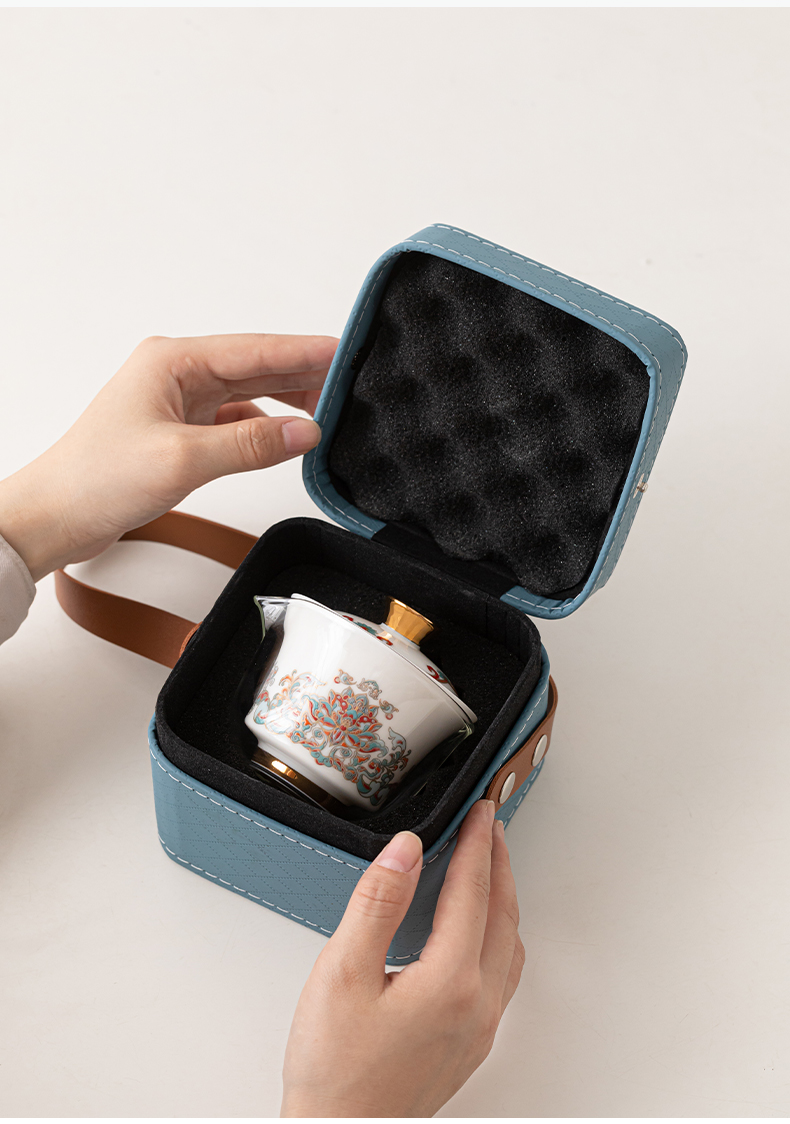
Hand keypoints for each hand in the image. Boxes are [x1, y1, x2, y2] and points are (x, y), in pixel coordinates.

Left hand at [0, 333, 336, 580]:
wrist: (56, 519)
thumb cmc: (96, 479)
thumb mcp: (183, 460)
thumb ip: (250, 445)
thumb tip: (304, 432)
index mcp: (172, 361)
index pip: (255, 350)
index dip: (304, 350)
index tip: (344, 349)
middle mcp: (177, 375)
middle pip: (255, 367)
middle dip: (303, 374)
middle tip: (350, 381)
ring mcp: (179, 404)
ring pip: (248, 395)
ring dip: (286, 403)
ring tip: (330, 408)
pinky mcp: (180, 433)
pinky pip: (236, 423)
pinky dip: (264, 430)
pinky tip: (287, 438)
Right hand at [281, 800, 524, 1117]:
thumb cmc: (335, 1071)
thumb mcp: (342, 973)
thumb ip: (377, 903)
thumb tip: (407, 849)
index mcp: (452, 981)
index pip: (474, 892)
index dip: (478, 843)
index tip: (482, 809)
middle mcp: (477, 1005)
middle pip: (502, 915)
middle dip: (499, 864)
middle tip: (491, 826)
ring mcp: (478, 1029)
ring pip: (507, 946)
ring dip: (502, 899)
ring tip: (488, 868)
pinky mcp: (468, 1045)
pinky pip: (500, 974)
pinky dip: (496, 934)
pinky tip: (476, 931)